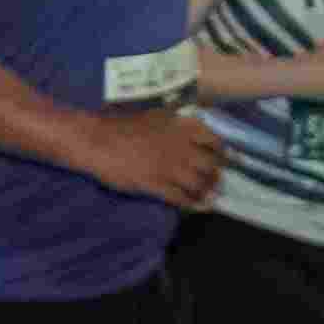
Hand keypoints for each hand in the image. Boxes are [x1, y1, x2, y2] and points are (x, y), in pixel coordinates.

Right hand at [102, 106, 223, 209]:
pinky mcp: (156, 185)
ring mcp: (168, 167)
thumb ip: (175, 124)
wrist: (97, 140)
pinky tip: (196, 207)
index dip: (222, 151)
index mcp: (180, 126)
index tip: (226, 158)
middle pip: (210, 165)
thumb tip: (190, 129)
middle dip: (217, 175)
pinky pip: (180, 198)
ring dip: (207, 192)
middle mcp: (180, 147)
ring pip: (198, 184)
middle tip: (218, 182)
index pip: (212, 139)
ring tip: (211, 198)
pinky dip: (191, 204)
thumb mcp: (155, 116)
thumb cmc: (122, 125)